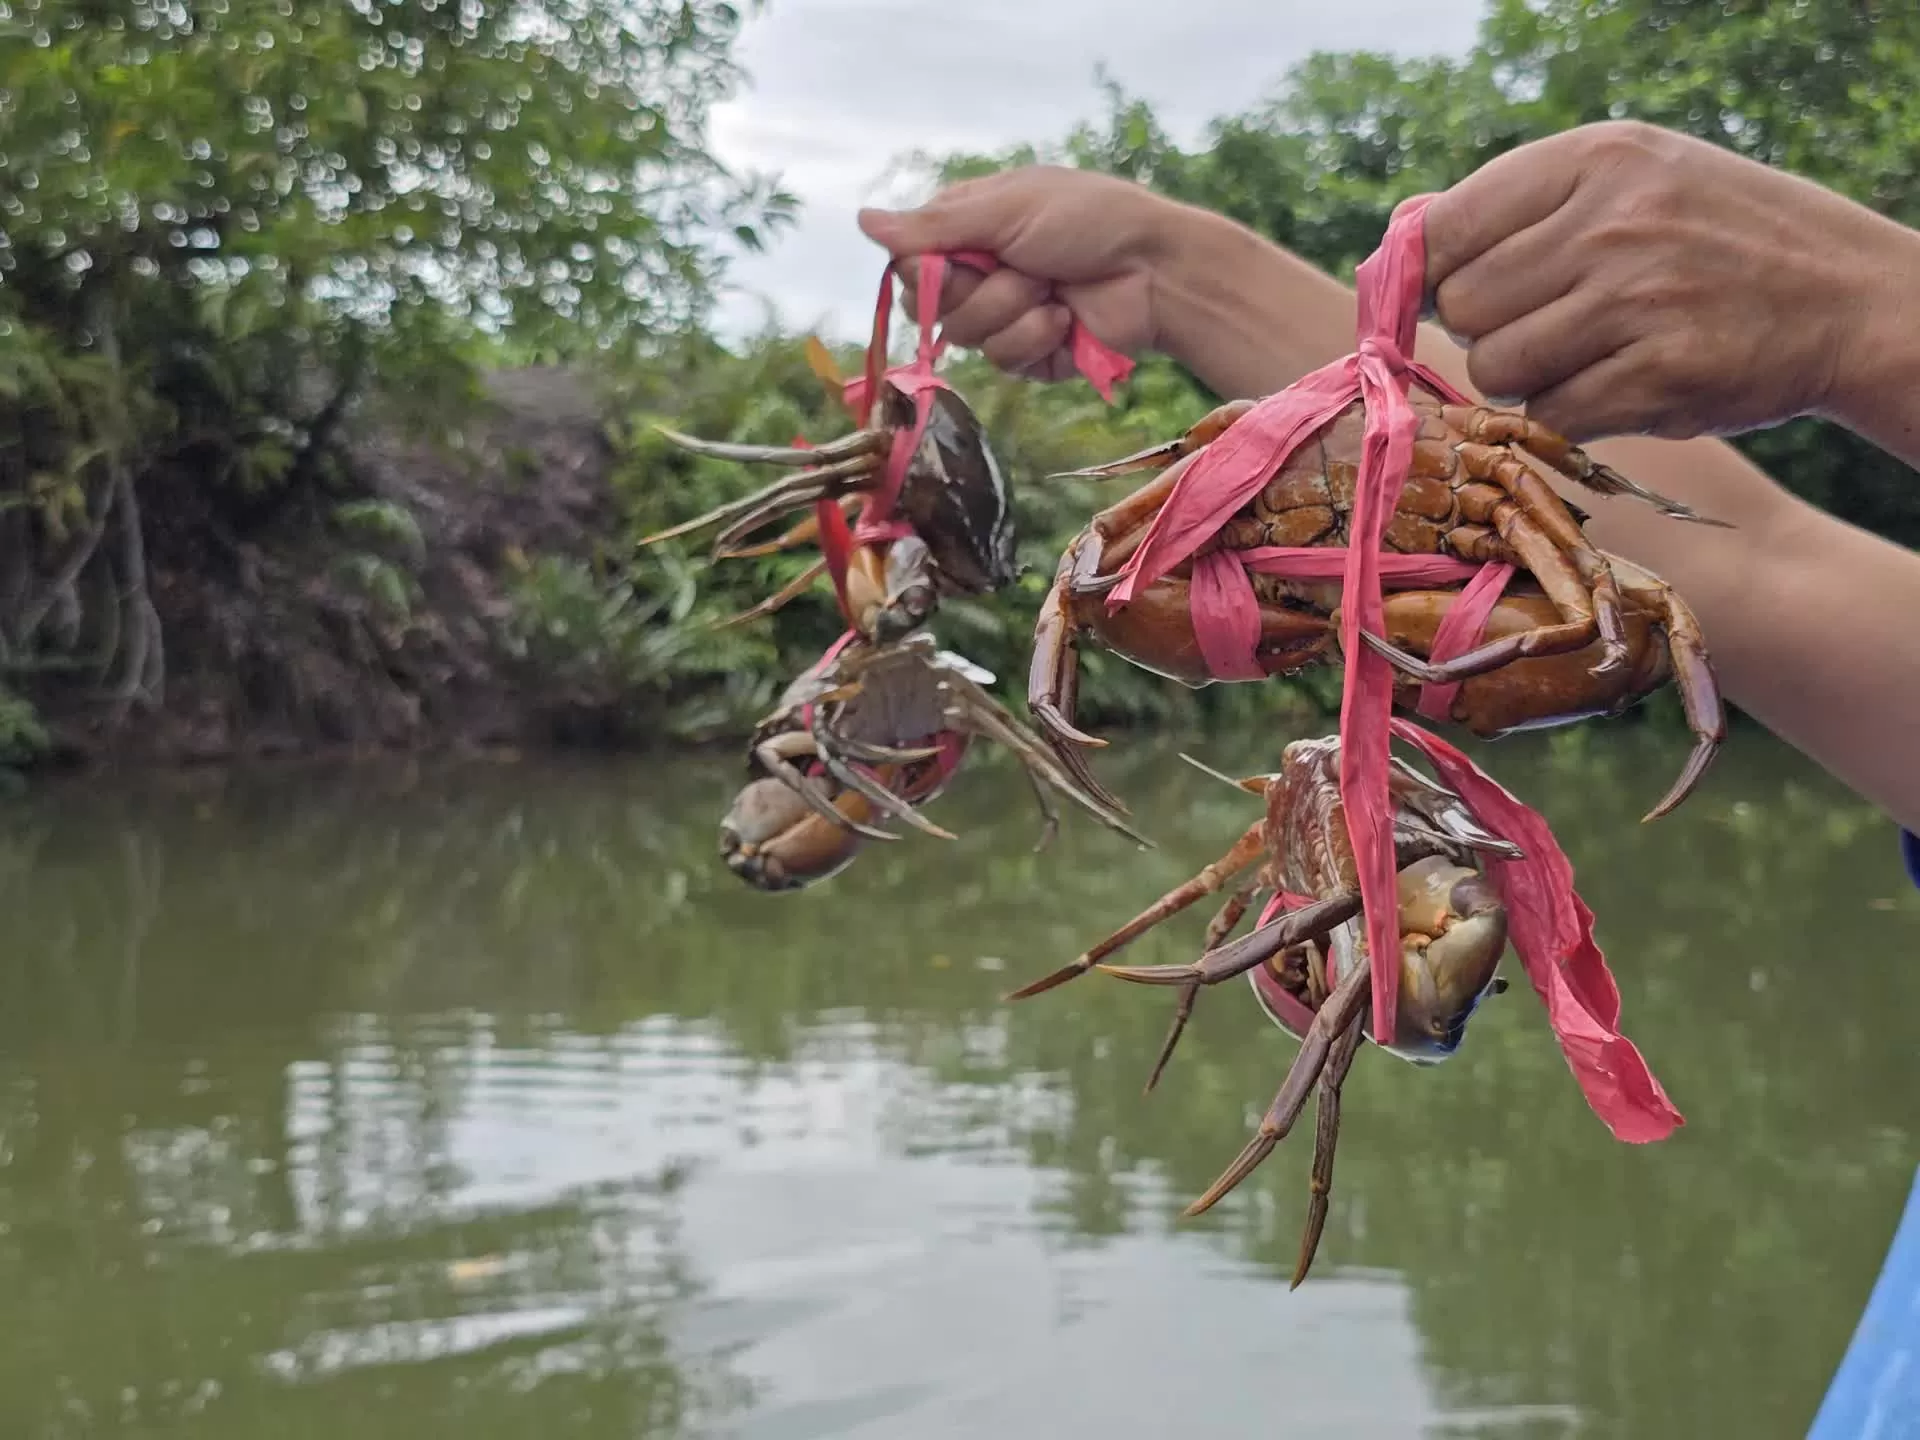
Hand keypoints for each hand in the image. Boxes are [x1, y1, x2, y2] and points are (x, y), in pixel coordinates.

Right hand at [856, 166, 1180, 379]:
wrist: (1156, 270)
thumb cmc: (1089, 220)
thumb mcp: (1008, 209)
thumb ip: (934, 226)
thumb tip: (861, 222)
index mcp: (968, 227)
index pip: (909, 261)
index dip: (925, 270)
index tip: (958, 259)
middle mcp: (980, 271)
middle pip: (928, 305)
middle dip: (976, 291)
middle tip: (1018, 268)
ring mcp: (1004, 314)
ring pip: (966, 336)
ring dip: (1012, 310)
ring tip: (1051, 289)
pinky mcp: (1030, 354)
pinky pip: (1004, 360)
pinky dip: (1036, 338)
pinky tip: (1066, 319)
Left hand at [1421, 120, 1916, 442]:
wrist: (1846, 297)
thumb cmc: (1712, 238)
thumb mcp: (1629, 179)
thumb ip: (1515, 206)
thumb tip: (1399, 237)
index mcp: (1595, 160)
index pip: (1442, 229)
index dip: (1431, 275)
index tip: (1454, 293)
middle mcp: (1611, 223)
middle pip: (1464, 308)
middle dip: (1488, 329)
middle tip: (1547, 323)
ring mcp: (1635, 302)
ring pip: (1495, 369)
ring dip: (1524, 376)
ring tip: (1586, 351)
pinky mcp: (1656, 378)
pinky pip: (1549, 414)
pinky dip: (1569, 412)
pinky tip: (1620, 382)